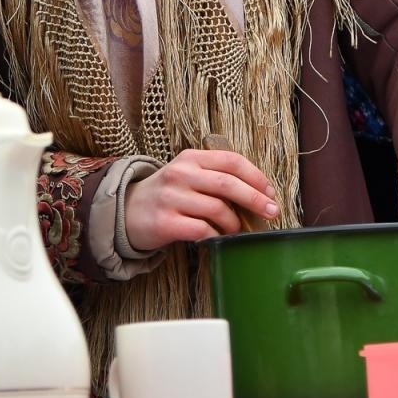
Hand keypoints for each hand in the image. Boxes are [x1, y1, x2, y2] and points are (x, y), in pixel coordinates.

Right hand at [123, 148, 278, 249]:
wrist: (126, 211)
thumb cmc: (168, 194)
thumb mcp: (188, 175)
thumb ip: (216, 178)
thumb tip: (257, 195)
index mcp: (191, 158)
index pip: (231, 161)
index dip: (255, 176)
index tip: (270, 192)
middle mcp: (180, 174)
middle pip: (228, 184)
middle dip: (255, 199)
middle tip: (271, 212)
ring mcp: (171, 198)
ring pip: (218, 210)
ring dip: (235, 224)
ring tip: (236, 230)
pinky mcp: (165, 222)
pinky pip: (202, 230)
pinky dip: (216, 237)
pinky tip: (217, 238)